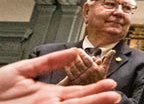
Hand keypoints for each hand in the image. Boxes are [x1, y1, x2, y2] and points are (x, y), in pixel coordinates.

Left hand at [0, 48, 119, 103]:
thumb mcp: (20, 71)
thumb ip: (47, 61)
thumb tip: (71, 52)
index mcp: (47, 95)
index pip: (77, 92)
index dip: (94, 88)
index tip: (110, 84)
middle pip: (80, 100)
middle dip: (99, 97)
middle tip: (116, 93)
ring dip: (94, 102)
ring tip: (111, 98)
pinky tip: (87, 103)